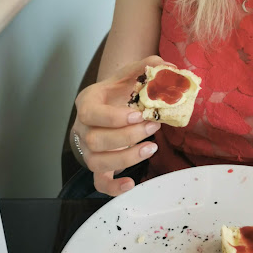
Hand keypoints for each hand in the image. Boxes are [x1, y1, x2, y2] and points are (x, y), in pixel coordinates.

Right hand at [73, 55, 164, 195]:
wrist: (112, 101)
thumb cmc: (121, 88)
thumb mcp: (132, 72)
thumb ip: (149, 65)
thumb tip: (169, 67)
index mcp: (88, 101)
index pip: (91, 113)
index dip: (113, 118)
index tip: (139, 114)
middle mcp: (82, 127)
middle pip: (94, 140)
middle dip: (127, 137)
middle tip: (153, 127)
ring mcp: (87, 149)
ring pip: (96, 162)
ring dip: (125, 158)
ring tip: (151, 148)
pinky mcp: (97, 165)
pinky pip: (99, 182)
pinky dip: (113, 187)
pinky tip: (131, 183)